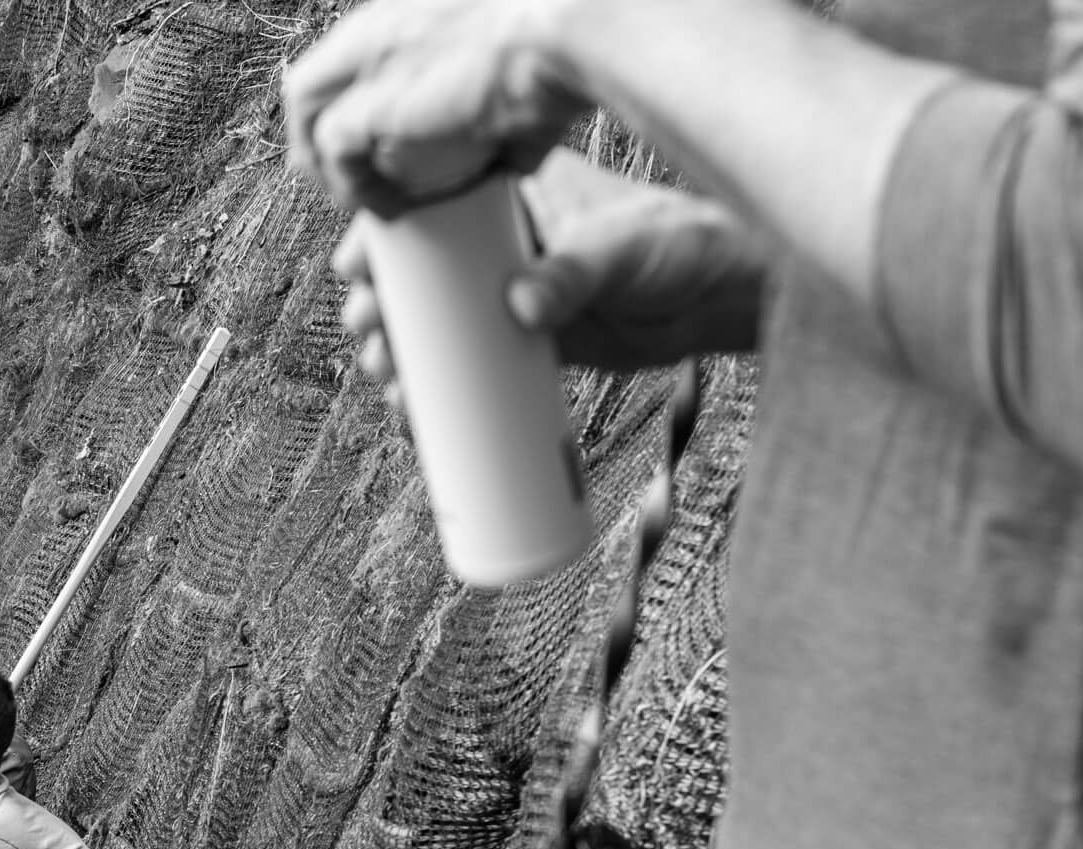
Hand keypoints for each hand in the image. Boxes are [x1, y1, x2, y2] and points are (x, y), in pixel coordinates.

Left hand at [283, 0, 588, 215]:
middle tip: (346, 178)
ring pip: (305, 111)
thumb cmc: (567, 48)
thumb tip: (516, 156)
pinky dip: (355, 187)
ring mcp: (369, 57)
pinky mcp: (372, 101)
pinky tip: (389, 210)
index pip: (353, 54)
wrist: (570, 37)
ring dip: (325, 162)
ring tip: (360, 200)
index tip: (376, 143)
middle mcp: (380, 23)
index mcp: (410, 10)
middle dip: (316, 133)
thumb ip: (504, 111)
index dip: (356, 103)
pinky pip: (334, 152)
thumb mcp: (523, 69)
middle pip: (313, 78)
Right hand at [332, 149, 763, 378]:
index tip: (358, 267)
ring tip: (390, 380)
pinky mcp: (528, 344)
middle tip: (372, 333)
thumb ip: (575, 273)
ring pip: (437, 327)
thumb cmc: (684, 248)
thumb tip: (521, 305)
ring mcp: (511, 297)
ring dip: (402, 354)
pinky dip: (439, 393)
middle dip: (384, 306)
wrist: (724, 298)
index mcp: (513, 199)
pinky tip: (414, 415)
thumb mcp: (625, 251)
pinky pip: (468, 368)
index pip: (431, 211)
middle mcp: (502, 247)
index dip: (386, 240)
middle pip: (421, 276)